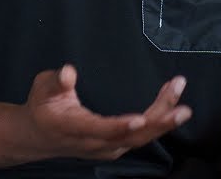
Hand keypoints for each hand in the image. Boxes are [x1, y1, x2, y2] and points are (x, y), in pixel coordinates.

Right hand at [25, 64, 191, 160]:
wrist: (39, 135)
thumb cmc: (43, 107)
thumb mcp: (43, 88)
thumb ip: (57, 81)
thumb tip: (68, 72)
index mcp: (72, 128)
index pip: (99, 130)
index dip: (119, 126)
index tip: (140, 120)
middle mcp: (92, 143)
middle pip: (129, 138)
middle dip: (158, 124)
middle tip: (181, 108)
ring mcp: (106, 147)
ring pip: (139, 139)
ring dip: (163, 120)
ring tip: (182, 101)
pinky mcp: (115, 145)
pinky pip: (141, 137)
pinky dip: (158, 122)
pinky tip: (172, 105)